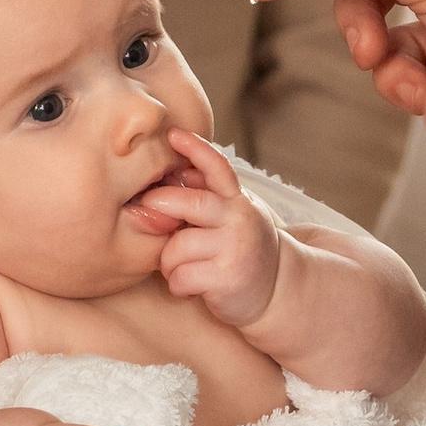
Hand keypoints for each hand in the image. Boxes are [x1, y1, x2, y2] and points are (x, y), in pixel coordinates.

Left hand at [141, 131, 281, 327]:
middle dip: (160, 203)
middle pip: (190, 203)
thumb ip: (208, 196)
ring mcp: (235, 248)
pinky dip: (178, 286)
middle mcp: (239, 219)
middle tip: (145, 206)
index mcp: (237, 200)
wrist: (279, 290)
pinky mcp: (228, 278)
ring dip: (168, 262)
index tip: (172, 134)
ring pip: (177, 247)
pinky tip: (190, 287)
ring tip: (179, 268)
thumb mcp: (232, 216)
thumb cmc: (243, 249)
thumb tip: (176, 172)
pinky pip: (180, 277)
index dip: (195, 148)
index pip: (218, 167)